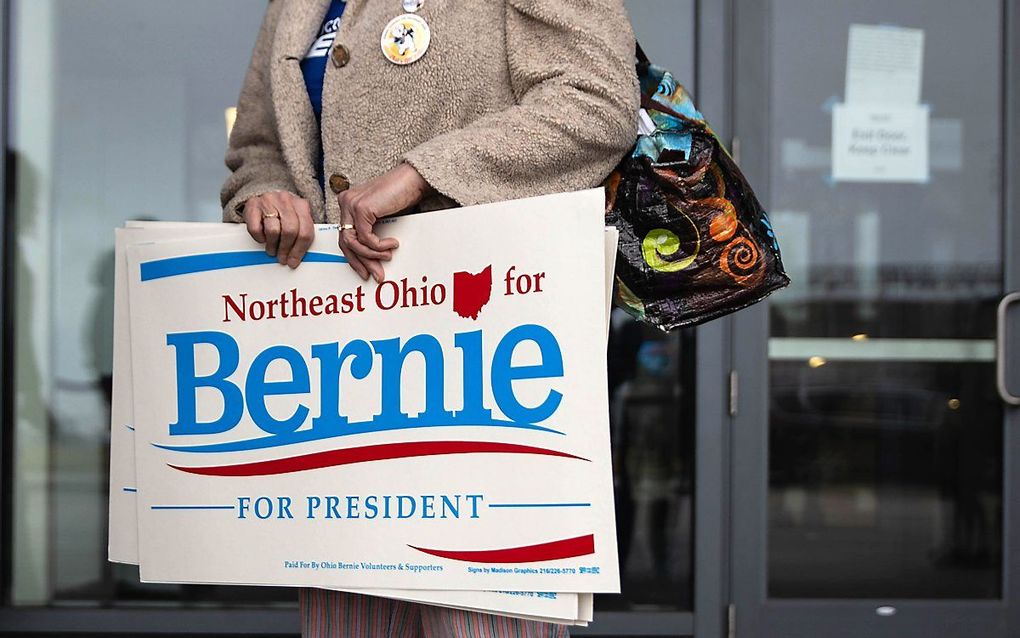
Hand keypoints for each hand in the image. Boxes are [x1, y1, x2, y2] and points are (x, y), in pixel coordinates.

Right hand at [242, 191, 314, 267]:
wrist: (265, 195)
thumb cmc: (283, 212)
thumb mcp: (297, 219)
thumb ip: (301, 234)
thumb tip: (298, 257)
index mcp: (301, 205)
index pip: (305, 231)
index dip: (299, 250)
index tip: (294, 261)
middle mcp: (286, 200)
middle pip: (290, 231)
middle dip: (286, 249)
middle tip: (282, 258)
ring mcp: (269, 201)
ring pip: (273, 231)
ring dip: (272, 246)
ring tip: (272, 250)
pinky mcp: (253, 204)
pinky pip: (256, 228)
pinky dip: (259, 238)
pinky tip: (263, 239)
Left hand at [338, 163, 431, 281]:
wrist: (413, 180)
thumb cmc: (401, 196)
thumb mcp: (381, 218)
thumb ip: (371, 232)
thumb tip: (372, 259)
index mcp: (348, 204)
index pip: (345, 237)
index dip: (354, 258)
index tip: (365, 271)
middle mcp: (345, 203)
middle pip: (345, 242)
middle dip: (361, 262)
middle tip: (376, 274)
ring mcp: (351, 204)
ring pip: (353, 242)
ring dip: (371, 255)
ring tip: (387, 256)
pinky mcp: (361, 208)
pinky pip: (365, 238)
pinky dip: (378, 246)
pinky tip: (391, 244)